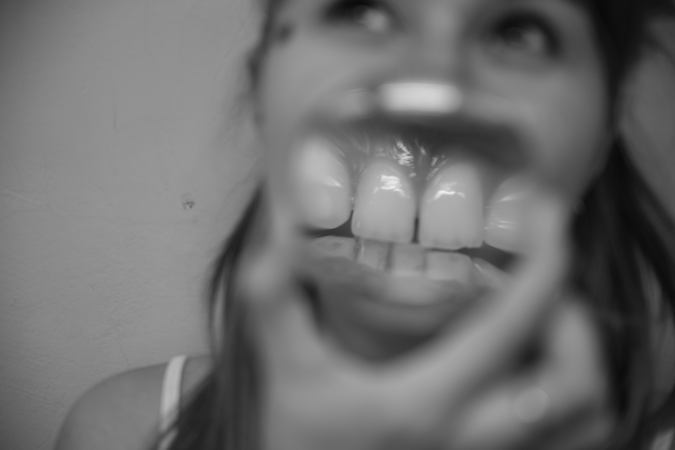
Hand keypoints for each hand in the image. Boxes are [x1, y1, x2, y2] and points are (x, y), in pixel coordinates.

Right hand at [240, 195, 612, 449]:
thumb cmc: (301, 441)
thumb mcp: (286, 370)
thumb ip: (275, 298)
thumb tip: (282, 221)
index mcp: (426, 403)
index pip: (510, 327)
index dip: (544, 262)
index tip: (547, 213)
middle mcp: (476, 441)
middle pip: (574, 381)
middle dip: (573, 317)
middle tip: (540, 278)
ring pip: (586, 419)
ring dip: (580, 357)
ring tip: (547, 317)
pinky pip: (570, 440)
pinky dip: (572, 395)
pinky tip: (536, 365)